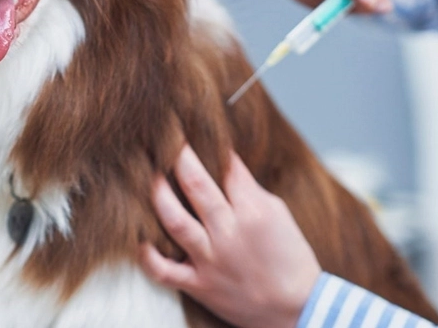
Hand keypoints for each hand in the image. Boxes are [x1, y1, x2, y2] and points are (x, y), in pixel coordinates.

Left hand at [140, 145, 321, 327]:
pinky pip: (165, 271)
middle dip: (178, 156)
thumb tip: (223, 163)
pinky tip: (138, 238)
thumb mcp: (278, 214)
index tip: (194, 128)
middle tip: (165, 137)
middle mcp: (229, 232)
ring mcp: (211, 259)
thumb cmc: (291, 258)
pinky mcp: (200, 285)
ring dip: (158, 195)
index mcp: (253, 211)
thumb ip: (249, 189)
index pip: (225, 167)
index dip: (209, 144)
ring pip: (175, 221)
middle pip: (196, 184)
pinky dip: (147, 257)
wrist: (298, 309)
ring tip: (149, 174)